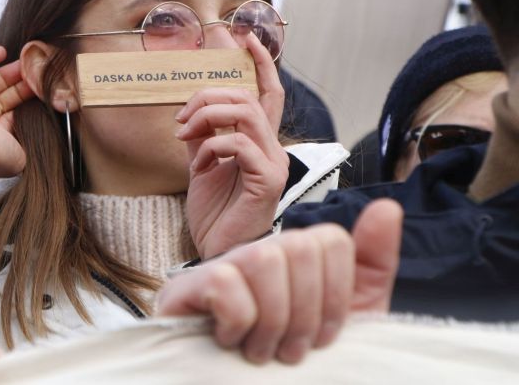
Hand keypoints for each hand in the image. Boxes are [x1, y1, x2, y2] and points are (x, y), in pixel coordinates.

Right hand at [0, 46, 34, 176]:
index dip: (25, 107)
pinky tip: (3, 52)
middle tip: (38, 75)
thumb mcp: (18, 157)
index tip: (43, 94)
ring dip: (7, 73)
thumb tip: (42, 138)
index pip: (9, 119)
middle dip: (19, 87)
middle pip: (1, 99)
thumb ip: (30, 145)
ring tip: (27, 63)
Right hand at [156, 198, 402, 364]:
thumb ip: (370, 265)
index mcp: (296, 260)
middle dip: (304, 315)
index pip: (331, 240)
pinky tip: (229, 341)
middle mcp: (259, 254)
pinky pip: (226, 283)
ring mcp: (221, 266)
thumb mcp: (347, 322)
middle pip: (301, 247)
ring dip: (272, 322)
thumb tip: (388, 207)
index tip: (323, 337)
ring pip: (265, 260)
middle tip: (289, 350)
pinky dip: (238, 323)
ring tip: (261, 351)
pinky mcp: (187, 287)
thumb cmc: (290, 369)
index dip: (336, 297)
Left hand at [176, 34, 287, 258]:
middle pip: (246, 97)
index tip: (243, 37)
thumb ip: (202, 135)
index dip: (261, 62)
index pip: (268, 93)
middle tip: (181, 119)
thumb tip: (191, 112)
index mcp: (260, 141)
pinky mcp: (268, 180)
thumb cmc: (214, 212)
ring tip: (185, 137)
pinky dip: (211, 148)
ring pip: (244, 113)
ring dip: (206, 117)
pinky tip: (199, 167)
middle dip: (207, 97)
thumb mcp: (201, 164)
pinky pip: (239, 144)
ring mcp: (274, 163)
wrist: (215, 250)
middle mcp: (273, 148)